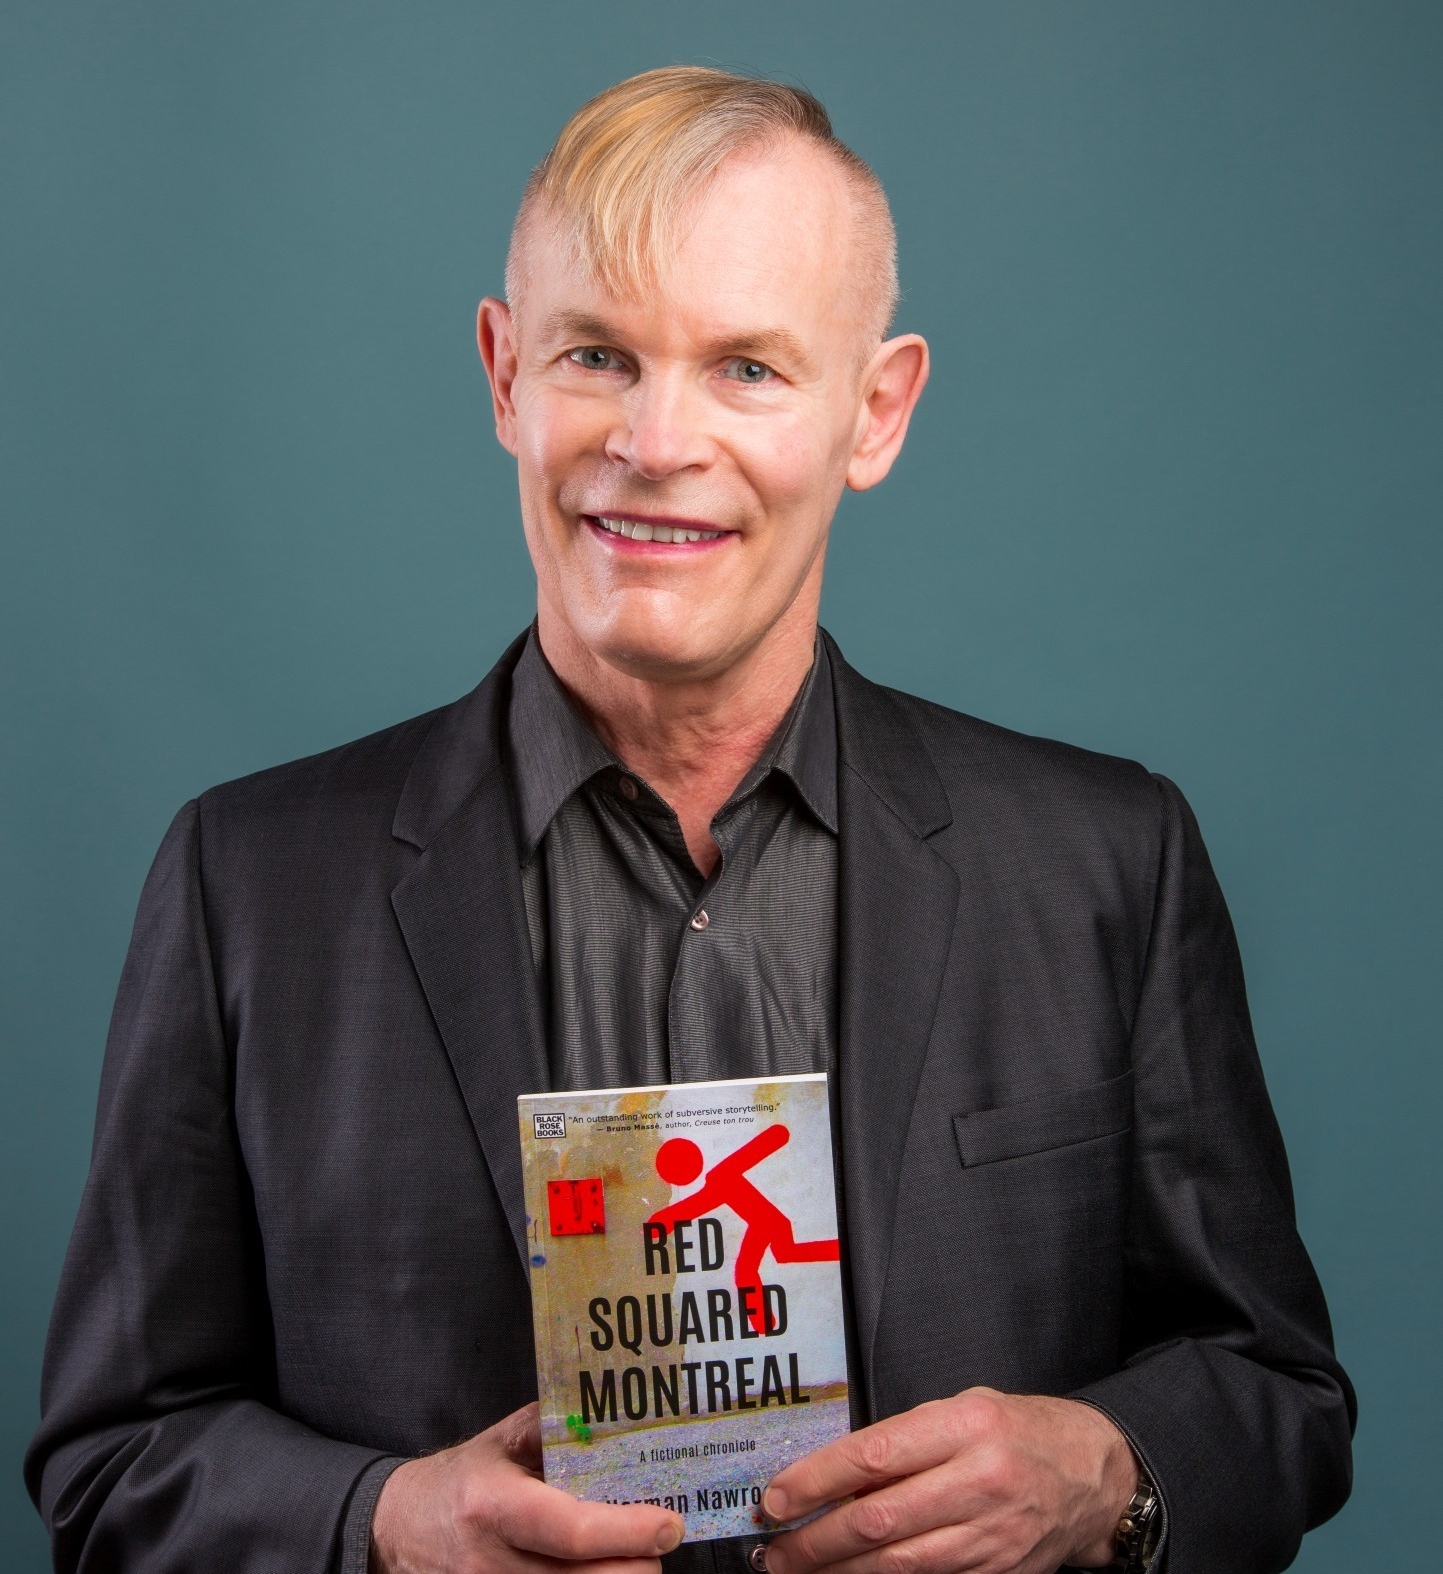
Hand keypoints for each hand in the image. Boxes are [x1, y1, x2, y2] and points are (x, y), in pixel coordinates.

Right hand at [370, 1402, 684, 1573]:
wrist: (397, 1528)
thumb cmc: (462, 1480)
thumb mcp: (503, 1441)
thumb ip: (557, 1427)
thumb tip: (618, 1417)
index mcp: (493, 1506)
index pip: (572, 1531)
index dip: (627, 1531)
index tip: (668, 1525)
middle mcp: (490, 1562)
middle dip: (638, 1566)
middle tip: (658, 1540)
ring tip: (632, 1555)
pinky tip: (600, 1570)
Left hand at [760, 1390, 1137, 1573]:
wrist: (1093, 1476)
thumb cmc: (1017, 1432)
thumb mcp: (962, 1410)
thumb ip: (905, 1441)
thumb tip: (835, 1478)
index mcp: (965, 1425)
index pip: (872, 1455)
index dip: (816, 1481)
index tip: (776, 1497)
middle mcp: (979, 1480)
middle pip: (877, 1520)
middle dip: (815, 1540)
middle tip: (773, 1550)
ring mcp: (991, 1534)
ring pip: (898, 1564)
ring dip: (839, 1573)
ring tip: (797, 1569)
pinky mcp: (998, 1572)